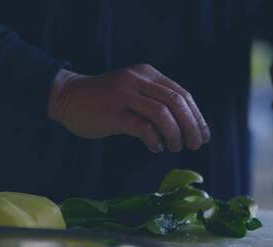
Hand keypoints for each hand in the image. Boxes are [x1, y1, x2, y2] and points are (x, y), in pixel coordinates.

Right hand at [48, 64, 210, 152]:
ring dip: (175, 134)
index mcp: (147, 74)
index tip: (204, 136)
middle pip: (176, 102)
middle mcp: (138, 80)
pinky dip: (154, 139)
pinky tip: (156, 147)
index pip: (182, 94)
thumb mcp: (134, 93)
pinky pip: (141, 126)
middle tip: (195, 146)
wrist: (68, 97)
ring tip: (175, 148)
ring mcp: (124, 95)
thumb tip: (187, 127)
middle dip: (191, 126)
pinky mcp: (111, 112)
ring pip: (162, 113)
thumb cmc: (105, 101)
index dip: (197, 116)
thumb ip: (156, 103)